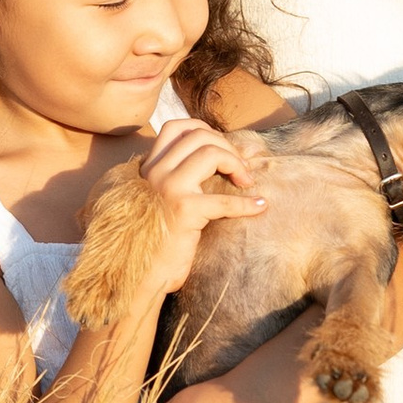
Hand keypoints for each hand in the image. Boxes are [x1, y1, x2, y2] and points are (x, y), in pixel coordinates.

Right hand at [130, 118, 267, 298]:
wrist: (143, 275)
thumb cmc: (158, 241)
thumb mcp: (161, 201)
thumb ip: (176, 177)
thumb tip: (217, 157)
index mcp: (148, 168)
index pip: (175, 127)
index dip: (205, 131)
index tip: (223, 149)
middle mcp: (154, 173)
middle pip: (198, 136)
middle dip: (227, 148)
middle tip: (241, 171)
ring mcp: (167, 189)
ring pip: (210, 153)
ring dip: (236, 165)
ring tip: (246, 183)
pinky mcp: (184, 210)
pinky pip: (224, 199)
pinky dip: (247, 203)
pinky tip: (259, 206)